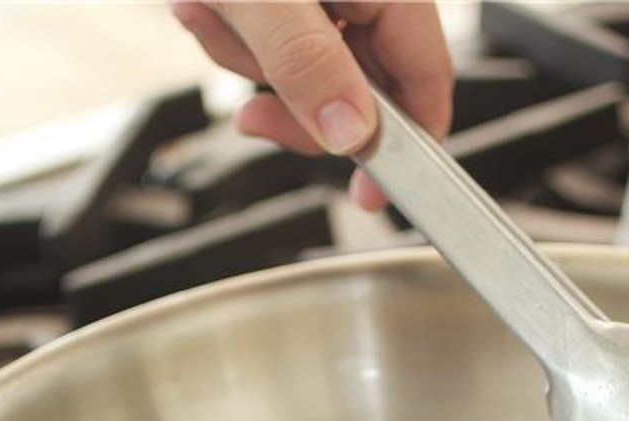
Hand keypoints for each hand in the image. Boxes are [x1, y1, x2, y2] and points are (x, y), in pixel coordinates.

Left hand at [172, 1, 452, 208]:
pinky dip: (231, 36)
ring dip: (248, 64)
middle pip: (360, 87)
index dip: (402, 147)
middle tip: (253, 118)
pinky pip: (268, 43)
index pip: (426, 84)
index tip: (371, 194)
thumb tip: (349, 135)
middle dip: (296, 104)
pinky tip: (202, 4)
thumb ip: (308, 65)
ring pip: (305, 72)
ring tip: (210, 14)